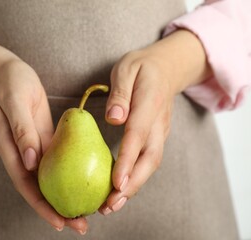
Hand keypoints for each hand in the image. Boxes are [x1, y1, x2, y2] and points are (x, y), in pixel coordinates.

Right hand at [0, 59, 87, 233]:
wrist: (9, 73)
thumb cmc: (11, 85)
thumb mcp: (15, 103)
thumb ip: (22, 131)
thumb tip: (31, 162)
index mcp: (10, 150)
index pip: (25, 185)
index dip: (41, 206)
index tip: (59, 223)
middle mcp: (21, 155)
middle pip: (38, 189)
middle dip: (57, 210)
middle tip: (80, 225)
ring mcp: (33, 149)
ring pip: (49, 180)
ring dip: (65, 196)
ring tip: (85, 212)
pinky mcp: (44, 140)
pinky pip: (56, 162)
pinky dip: (69, 176)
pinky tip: (85, 182)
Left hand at [99, 30, 210, 214]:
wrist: (167, 68)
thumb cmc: (142, 68)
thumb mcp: (127, 69)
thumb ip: (120, 92)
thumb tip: (114, 117)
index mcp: (149, 103)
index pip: (138, 135)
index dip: (128, 160)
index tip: (117, 183)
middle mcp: (158, 123)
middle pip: (149, 159)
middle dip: (132, 184)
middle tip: (111, 205)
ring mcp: (160, 132)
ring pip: (150, 164)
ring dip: (134, 187)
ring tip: (112, 205)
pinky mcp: (156, 137)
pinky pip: (147, 161)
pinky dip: (135, 177)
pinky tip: (120, 189)